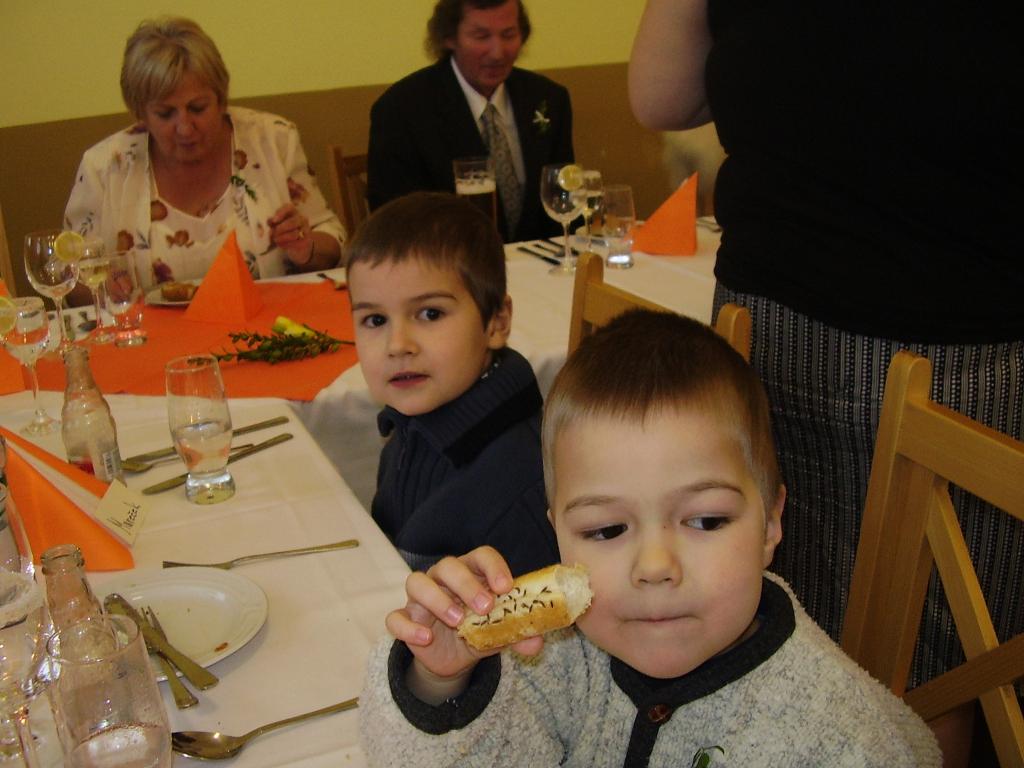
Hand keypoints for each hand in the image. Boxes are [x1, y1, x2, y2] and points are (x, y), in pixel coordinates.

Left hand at [268, 203, 313, 262]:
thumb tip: (269, 221)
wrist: (299, 241)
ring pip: (294, 234)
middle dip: (281, 229)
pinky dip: (286, 244)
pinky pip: (296, 243)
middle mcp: (301, 218)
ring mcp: (306, 229)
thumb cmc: (285, 229)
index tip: (273, 221)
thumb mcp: (278, 224)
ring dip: (282, 238)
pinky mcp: (306, 240)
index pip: (288, 208)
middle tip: (272, 234)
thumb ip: (272, 222)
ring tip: (275, 240)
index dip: (280, 213)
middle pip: (292, 222)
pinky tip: (281, 245)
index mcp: (293, 211)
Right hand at [386, 547, 543, 680]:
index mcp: (471, 573)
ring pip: (417, 582)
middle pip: (448, 565)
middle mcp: (443, 578)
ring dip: (437, 599)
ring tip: (457, 621)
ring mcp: (420, 597)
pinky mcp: (405, 619)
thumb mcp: (500, 633)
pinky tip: (426, 638)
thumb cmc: (478, 631)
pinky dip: (409, 627)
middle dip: (466, 584)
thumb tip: (536, 642)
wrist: (453, 658)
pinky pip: (396, 617)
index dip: (493, 567)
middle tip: (485, 608)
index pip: (480, 556)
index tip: (506, 587)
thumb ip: (517, 634)